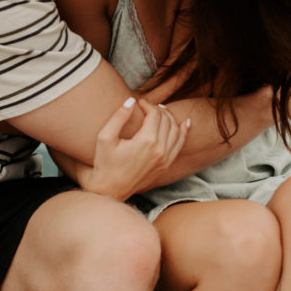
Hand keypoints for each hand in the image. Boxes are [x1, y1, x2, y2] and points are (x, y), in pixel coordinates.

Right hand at [76, 98, 190, 200]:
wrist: (111, 189)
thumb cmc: (105, 163)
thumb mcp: (105, 137)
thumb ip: (118, 117)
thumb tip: (131, 100)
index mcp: (146, 141)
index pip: (154, 114)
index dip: (147, 104)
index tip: (138, 103)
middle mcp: (160, 150)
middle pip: (166, 120)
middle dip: (157, 109)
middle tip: (147, 106)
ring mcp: (165, 159)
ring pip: (176, 130)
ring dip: (170, 117)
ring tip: (161, 110)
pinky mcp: (166, 165)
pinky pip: (179, 145)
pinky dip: (183, 132)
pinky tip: (184, 123)